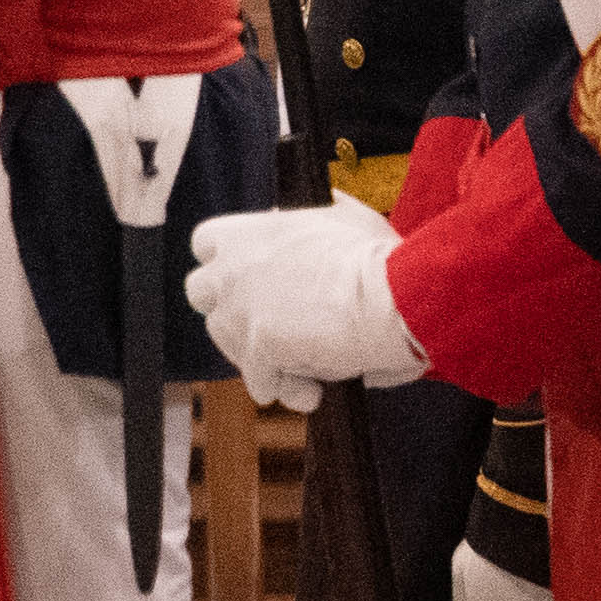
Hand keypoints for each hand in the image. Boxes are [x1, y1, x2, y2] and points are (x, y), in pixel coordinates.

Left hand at [186, 201, 421, 410]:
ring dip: (262, 356)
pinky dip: (287, 389)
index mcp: (246, 234)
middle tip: (268, 324)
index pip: (205, 243)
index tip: (247, 277)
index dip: (225, 262)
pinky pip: (261, 382)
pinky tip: (313, 391)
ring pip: (230, 343)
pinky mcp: (258, 350)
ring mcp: (240, 312)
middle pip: (203, 295)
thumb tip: (305, 209)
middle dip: (230, 309)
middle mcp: (231, 271)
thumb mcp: (344, 217)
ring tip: (306, 367)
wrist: (396, 296)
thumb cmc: (378, 257)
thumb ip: (311, 215)